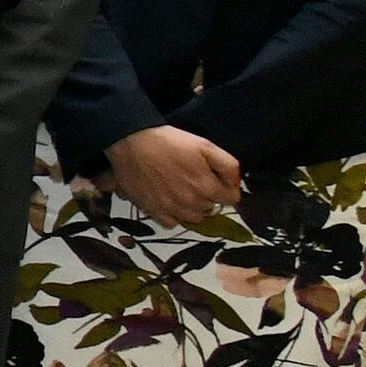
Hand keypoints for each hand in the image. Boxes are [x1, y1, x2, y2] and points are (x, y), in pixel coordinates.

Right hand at [108, 122, 246, 232]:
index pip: (231, 199)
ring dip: (192, 207)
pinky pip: (171, 223)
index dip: (226, 188)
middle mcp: (191, 203)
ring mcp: (171, 209)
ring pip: (193, 218)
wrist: (132, 143)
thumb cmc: (168, 142)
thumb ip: (228, 166)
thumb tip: (234, 183)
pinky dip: (173, 215)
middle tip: (195, 180)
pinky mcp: (152, 211)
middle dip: (208, 196)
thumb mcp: (206, 146)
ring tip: (182, 190)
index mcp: (207, 187)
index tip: (217, 180)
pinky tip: (168, 200)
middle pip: (211, 208)